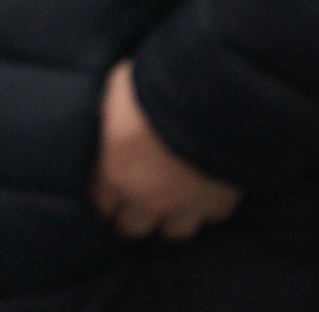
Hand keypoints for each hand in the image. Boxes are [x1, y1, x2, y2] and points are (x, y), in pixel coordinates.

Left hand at [90, 60, 240, 241]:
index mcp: (114, 173)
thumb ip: (109, 116)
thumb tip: (105, 113)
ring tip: (171, 200)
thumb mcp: (114, 93)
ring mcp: (184, 205)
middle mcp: (146, 198)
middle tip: (136, 199)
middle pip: (131, 227)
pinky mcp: (217, 202)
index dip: (105, 194)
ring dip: (170, 217)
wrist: (206, 97)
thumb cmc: (152, 88)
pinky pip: (210, 216)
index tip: (109, 185)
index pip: (100, 202)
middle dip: (131, 214)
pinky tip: (205, 189)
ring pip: (173, 231)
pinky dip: (207, 205)